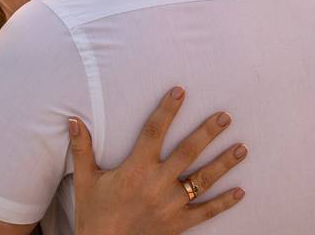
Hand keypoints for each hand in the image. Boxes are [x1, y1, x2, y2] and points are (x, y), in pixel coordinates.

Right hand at [69, 87, 245, 234]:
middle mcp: (158, 183)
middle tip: (225, 116)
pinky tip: (240, 192)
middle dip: (208, 132)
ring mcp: (171, 204)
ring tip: (241, 148)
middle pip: (188, 152)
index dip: (167, 110)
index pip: (154, 131)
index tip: (180, 92)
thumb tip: (73, 121)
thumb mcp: (84, 179)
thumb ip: (82, 149)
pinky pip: (207, 212)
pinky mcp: (179, 223)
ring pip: (203, 180)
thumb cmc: (93, 213)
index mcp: (136, 169)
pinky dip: (224, 202)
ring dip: (224, 163)